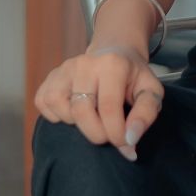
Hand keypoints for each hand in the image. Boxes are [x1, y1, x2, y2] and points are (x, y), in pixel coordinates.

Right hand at [33, 43, 164, 161]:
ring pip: (59, 107)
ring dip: (75, 123)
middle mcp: (83, 63)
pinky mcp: (50, 78)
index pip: (108, 107)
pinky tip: (74, 112)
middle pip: (81, 111)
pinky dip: (56, 115)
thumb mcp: (151, 91)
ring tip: (92, 118)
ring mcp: (63, 69)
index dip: (117, 133)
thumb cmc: (133, 77)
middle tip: (109, 135)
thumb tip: (130, 138)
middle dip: (96, 134)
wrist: (115, 52)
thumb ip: (146, 114)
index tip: (126, 143)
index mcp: (112, 64)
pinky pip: (44, 103)